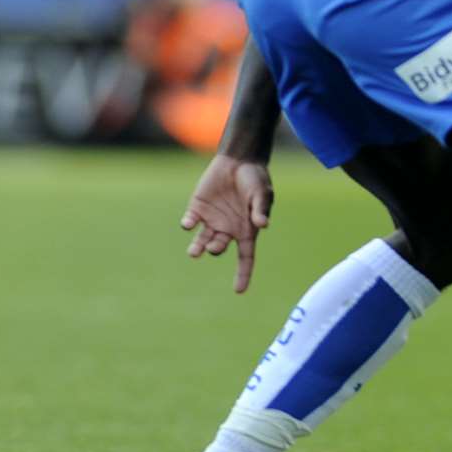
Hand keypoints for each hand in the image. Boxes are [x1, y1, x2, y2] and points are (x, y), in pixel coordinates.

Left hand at [180, 155, 273, 293]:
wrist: (238, 160)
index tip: (239, 291)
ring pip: (201, 241)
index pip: (246, 257)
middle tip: (213, 245)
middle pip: (219, 248)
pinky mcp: (197, 209)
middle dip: (215, 249)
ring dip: (197, 248)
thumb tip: (263, 225)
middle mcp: (228, 229)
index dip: (243, 274)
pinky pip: (190, 222)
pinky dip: (188, 225)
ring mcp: (211, 220)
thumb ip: (260, 209)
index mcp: (246, 230)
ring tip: (195, 252)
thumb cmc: (256, 179)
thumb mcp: (262, 193)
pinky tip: (189, 223)